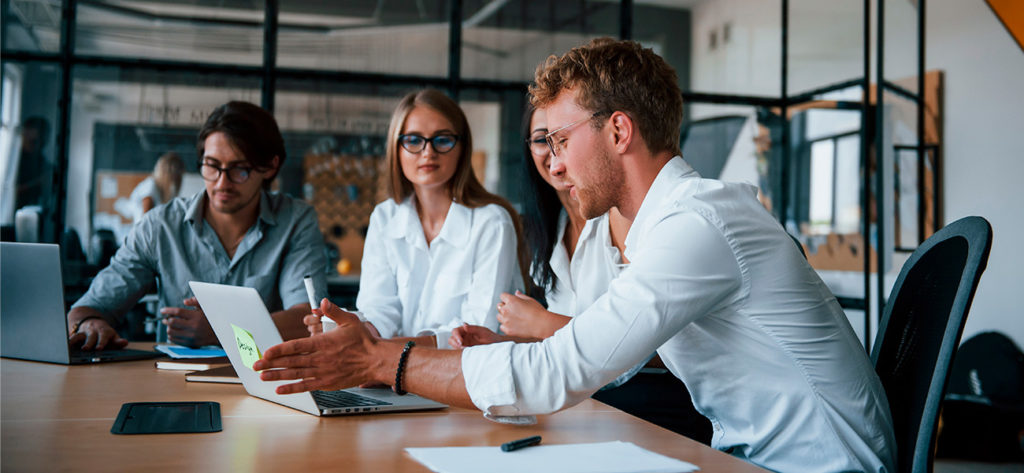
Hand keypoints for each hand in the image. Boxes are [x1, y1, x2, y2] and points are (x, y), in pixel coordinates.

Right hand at [68, 317, 127, 350]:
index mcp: (104, 331)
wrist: (93, 323)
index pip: (103, 336)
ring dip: (75, 341)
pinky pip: (71, 337)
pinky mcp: (76, 335)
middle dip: (88, 343)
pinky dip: (67, 342)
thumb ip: (118, 342)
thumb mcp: (113, 337)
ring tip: (70, 347)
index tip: (99, 348)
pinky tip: (63, 347)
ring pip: (79, 336)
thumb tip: (125, 342)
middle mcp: (93, 331)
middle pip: (91, 337)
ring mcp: (84, 332)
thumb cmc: (105, 335)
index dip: (101, 342)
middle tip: (86, 349)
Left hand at [161, 297, 216, 346]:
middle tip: (166, 319)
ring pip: (171, 332)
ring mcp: (191, 336)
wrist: (219, 334)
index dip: (168, 310)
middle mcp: (193, 327)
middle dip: (166, 320)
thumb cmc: (211, 320)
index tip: (162, 310)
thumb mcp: (205, 309)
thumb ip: (196, 302)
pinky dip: (171, 336)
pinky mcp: (190, 343)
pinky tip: (174, 332)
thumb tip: (185, 301)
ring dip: (168, 328)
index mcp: (196, 316)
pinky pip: (174, 340)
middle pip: (172, 322)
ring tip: (171, 326)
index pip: (178, 312)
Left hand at [255, 299, 378, 393]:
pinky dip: (292, 388)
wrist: (376, 361)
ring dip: (277, 376)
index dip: (279, 350)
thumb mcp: (350, 320)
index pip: (295, 346)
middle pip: (291, 361)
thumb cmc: (364, 341)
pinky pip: (306, 386)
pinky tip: (280, 389)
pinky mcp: (327, 382)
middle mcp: (320, 359)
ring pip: (296, 374)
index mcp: (323, 343)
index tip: (266, 352)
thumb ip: (334, 311)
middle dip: (271, 363)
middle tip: (255, 365)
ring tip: (262, 376)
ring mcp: (323, 372)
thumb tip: (323, 302)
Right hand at [449, 323, 504, 347]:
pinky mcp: (466, 351)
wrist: (497, 346)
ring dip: (456, 347)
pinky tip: (466, 352)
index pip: (455, 331)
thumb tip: (464, 325)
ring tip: (464, 350)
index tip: (461, 341)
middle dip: (454, 342)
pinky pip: (458, 351)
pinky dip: (459, 352)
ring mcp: (464, 344)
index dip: (456, 336)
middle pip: (452, 338)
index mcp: (466, 330)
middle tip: (461, 346)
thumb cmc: (491, 337)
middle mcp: (464, 336)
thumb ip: (473, 328)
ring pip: (453, 345)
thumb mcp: (483, 331)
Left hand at [496, 291, 567, 338]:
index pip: (502, 296)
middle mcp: (506, 310)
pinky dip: (506, 326)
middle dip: (505, 307)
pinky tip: (514, 325)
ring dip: (504, 316)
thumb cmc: (538, 311)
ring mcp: (506, 320)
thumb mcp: (530, 300)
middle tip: (514, 311)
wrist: (542, 325)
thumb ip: (520, 296)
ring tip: (514, 318)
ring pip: (499, 316)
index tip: (511, 302)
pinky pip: (502, 326)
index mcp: (511, 300)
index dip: (507, 298)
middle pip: (499, 306)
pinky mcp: (507, 330)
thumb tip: (516, 292)